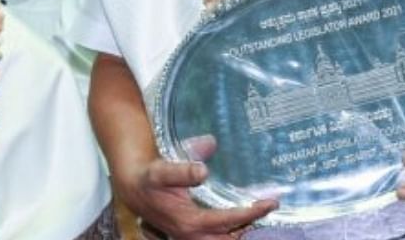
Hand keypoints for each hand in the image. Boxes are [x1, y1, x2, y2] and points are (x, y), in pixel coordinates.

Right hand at [116, 139, 276, 239]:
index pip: (228, 221)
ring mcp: (191, 237)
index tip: (271, 202)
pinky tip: (244, 220)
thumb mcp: (162, 171)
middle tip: (269, 210)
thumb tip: (203, 170)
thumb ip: (182, 171)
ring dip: (241, 231)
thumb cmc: (150, 178)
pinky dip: (231, 231)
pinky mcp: (190, 234)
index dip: (251, 213)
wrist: (133, 186)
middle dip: (251, 228)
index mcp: (189, 222)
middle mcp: (191, 234)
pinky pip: (216, 238)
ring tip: (261, 214)